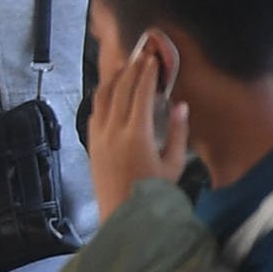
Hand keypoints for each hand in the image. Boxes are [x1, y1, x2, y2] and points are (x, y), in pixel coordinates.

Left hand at [88, 29, 189, 214]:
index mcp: (137, 135)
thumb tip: (181, 105)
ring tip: (124, 65)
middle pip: (121, 90)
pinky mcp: (91, 143)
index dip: (146, 74)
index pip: (140, 94)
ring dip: (114, 79)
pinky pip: (95, 111)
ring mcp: (98, 136)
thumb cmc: (154, 193)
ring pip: (103, 98)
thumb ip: (178, 133)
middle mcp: (113, 131)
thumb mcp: (174, 165)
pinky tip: (111, 91)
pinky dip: (103, 96)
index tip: (153, 59)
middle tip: (141, 55)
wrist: (124, 216)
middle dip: (131, 70)